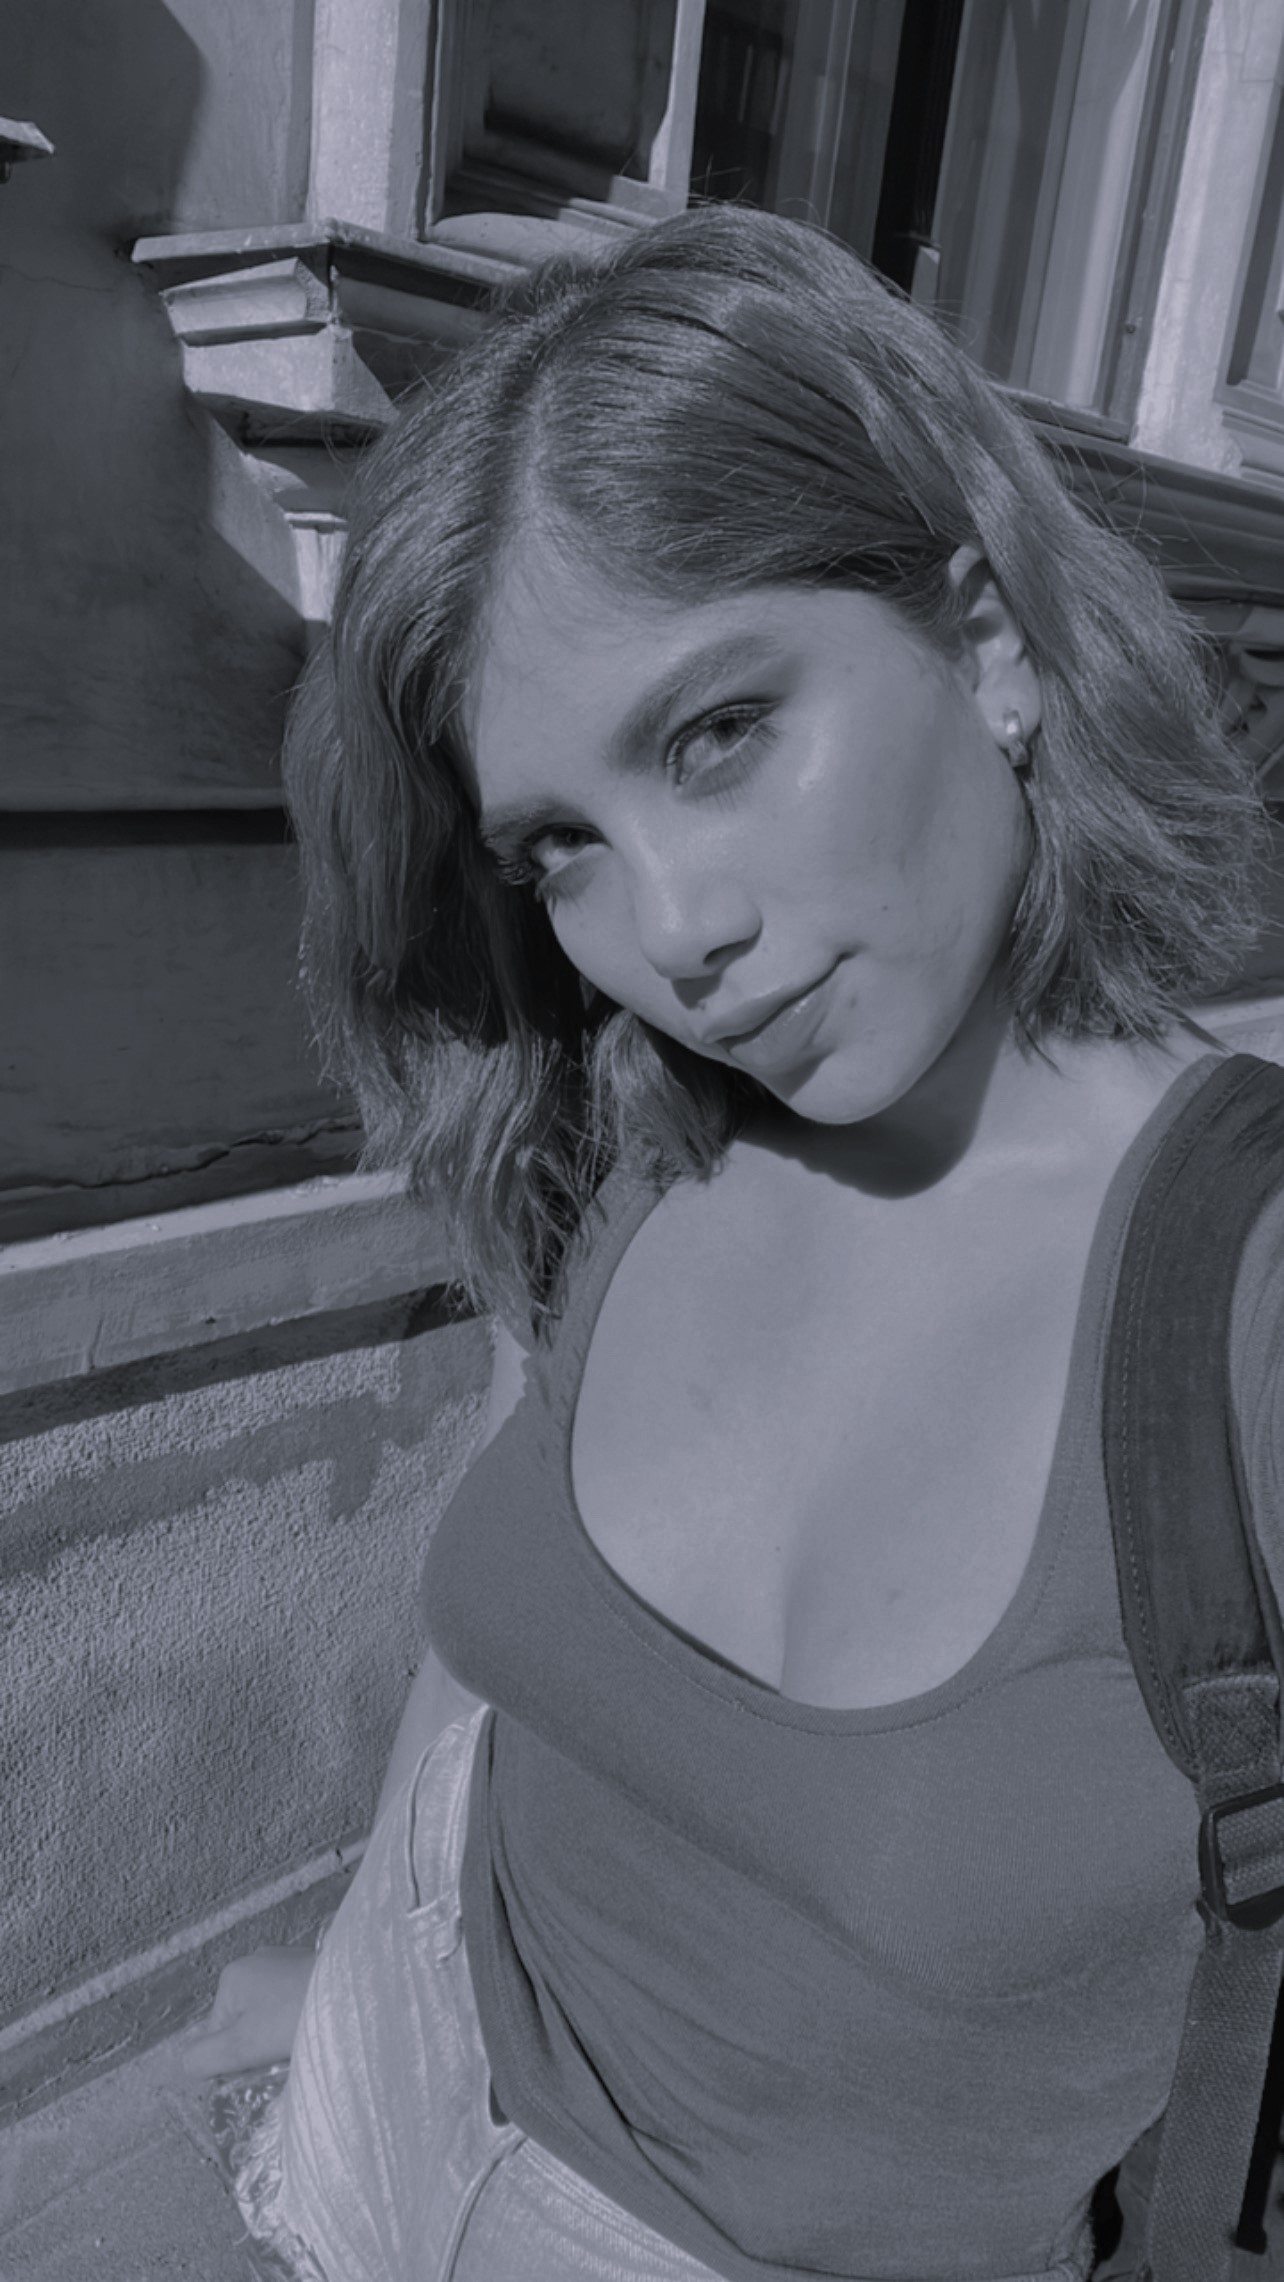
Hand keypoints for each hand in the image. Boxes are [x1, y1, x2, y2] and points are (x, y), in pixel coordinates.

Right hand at [181, 1945, 316, 2078]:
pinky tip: (317, 2028)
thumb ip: (204, 2057)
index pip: (219, 2032)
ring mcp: (289, 1961)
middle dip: (260, 2044)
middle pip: (246, 2020)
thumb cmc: (294, 2017)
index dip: (235, 2057)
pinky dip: (302, 2017)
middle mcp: (257, 1961)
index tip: (260, 2068)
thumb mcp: (241, 2046)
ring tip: (303, 2044)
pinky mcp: (316, 1966)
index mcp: (233, 1976)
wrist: (358, 1991)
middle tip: (283, 2058)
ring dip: (283, 2032)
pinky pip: (297, 2000)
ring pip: (273, 2012)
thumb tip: (184, 2064)